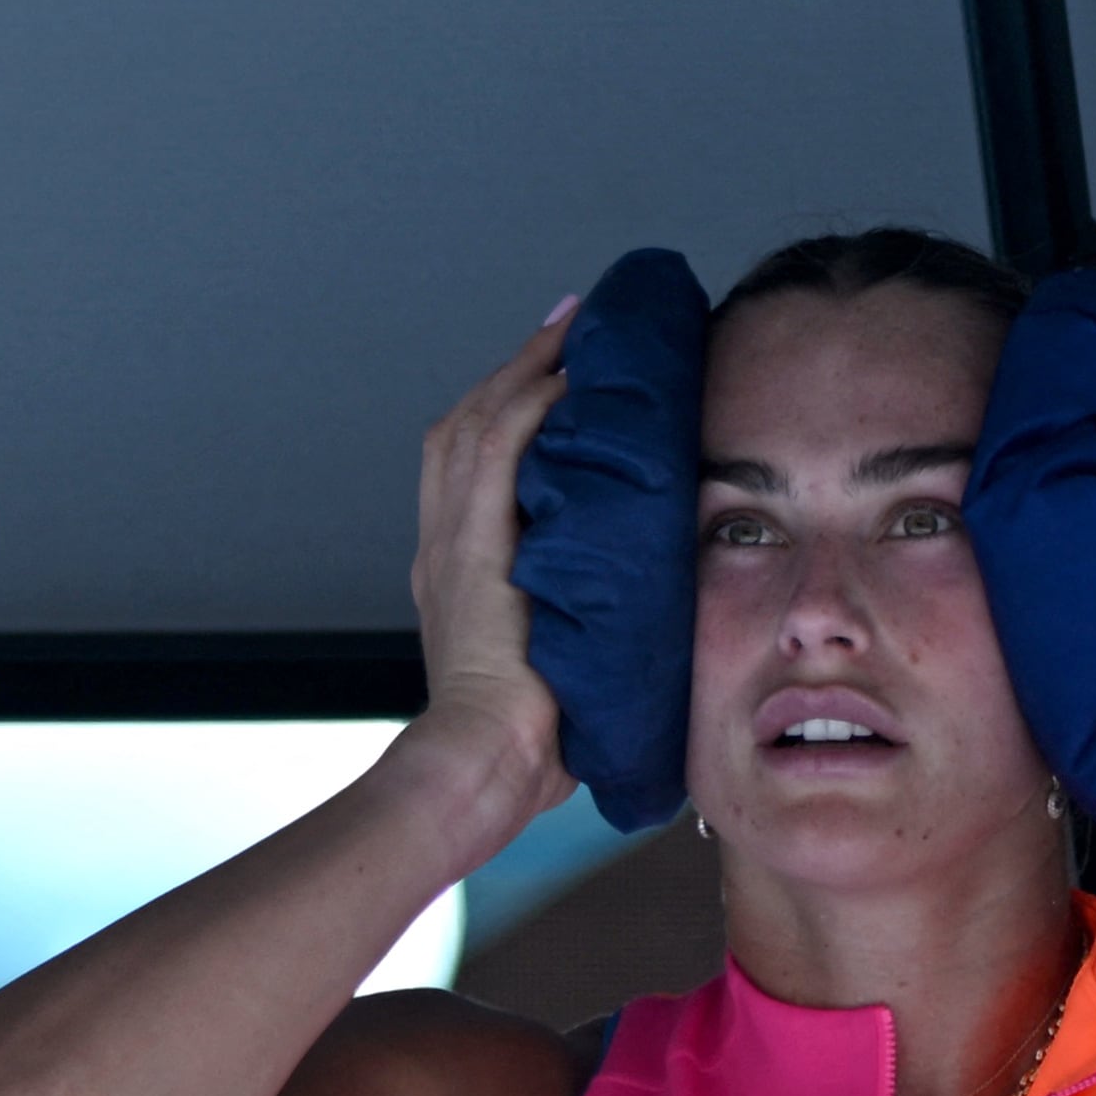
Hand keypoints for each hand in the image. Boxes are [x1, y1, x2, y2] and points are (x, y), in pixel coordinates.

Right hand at [404, 300, 580, 827]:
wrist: (483, 766)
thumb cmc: (529, 745)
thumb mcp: (563, 669)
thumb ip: (587, 630)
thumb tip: (651, 628)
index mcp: (459, 573)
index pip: (476, 469)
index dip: (514, 414)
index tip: (562, 377)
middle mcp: (444, 548)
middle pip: (468, 428)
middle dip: (519, 372)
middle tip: (571, 328)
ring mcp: (451, 544)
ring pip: (478, 424)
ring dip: (526, 370)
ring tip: (575, 330)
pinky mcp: (470, 549)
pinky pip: (493, 452)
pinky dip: (526, 406)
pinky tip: (563, 377)